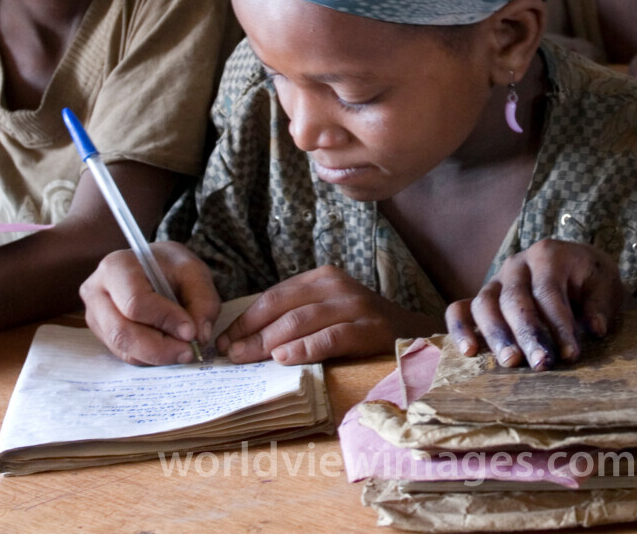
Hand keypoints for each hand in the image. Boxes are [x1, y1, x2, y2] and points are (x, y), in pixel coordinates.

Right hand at [79, 243, 220, 365]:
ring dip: (157, 356)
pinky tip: (168, 347)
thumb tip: (198, 336)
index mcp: (116, 267)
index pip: (135, 303)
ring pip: (122, 348)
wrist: (152, 267)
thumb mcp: (194, 272)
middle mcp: (96, 292)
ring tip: (183, 350)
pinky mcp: (101, 334)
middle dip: (160, 348)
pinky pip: (124, 354)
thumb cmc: (170, 266)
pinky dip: (150, 357)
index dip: (164, 320)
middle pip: (122, 332)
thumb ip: (202, 301)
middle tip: (189, 352)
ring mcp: (94, 315)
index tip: (191, 330)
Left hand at [218, 266, 437, 364]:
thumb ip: (295, 317)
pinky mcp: (369, 329)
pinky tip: (283, 358)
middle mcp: (337, 287)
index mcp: (322, 279)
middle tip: (229, 353)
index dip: (245, 318)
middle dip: (251, 332)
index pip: (274, 296)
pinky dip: (304, 348)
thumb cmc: (360, 326)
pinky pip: (330, 338)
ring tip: (246, 357)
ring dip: (268, 341)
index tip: (224, 339)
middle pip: (283, 308)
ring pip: (301, 321)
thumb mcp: (328, 311)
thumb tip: (245, 338)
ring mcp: (354, 307)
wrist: (412, 334)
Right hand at [445, 240, 623, 370]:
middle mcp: (516, 264)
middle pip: (514, 299)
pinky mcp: (482, 298)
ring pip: (484, 304)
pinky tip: (469, 351)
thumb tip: (594, 327)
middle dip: (528, 334)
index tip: (571, 354)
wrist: (576, 266)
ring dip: (496, 335)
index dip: (559, 324)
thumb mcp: (606, 284)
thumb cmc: (591, 279)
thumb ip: (601, 304)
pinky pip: (459, 309)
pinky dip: (459, 328)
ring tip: (511, 362)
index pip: (548, 292)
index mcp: (547, 255)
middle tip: (541, 364)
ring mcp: (495, 280)